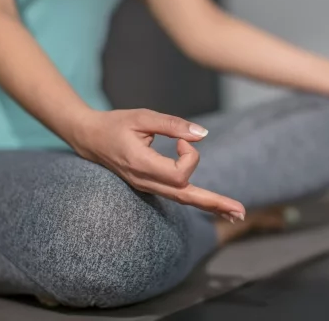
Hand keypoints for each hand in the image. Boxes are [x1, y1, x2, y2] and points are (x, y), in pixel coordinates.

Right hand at [70, 109, 245, 221]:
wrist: (88, 137)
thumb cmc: (114, 124)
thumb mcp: (142, 117)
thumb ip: (172, 124)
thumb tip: (202, 134)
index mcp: (141, 165)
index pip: (179, 175)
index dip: (189, 156)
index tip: (181, 139)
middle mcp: (145, 181)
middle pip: (186, 197)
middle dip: (214, 203)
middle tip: (240, 212)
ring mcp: (146, 187)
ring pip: (182, 200)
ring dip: (210, 205)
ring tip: (235, 213)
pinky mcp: (149, 185)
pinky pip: (176, 196)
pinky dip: (197, 200)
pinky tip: (214, 205)